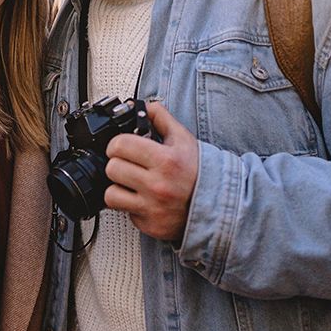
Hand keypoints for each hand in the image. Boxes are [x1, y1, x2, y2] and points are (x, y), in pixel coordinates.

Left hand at [103, 100, 199, 242]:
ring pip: (111, 194)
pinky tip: (143, 200)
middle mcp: (157, 185)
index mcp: (165, 160)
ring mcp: (153, 207)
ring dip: (118, 188)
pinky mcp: (150, 225)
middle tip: (127, 164)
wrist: (219, 205)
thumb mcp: (183, 139)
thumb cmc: (200, 172)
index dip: (117, 143)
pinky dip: (131, 207)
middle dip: (117, 164)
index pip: (120, 145)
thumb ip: (161, 118)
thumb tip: (141, 105)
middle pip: (112, 168)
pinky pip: (126, 214)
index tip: (122, 147)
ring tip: (131, 184)